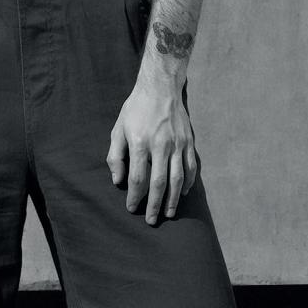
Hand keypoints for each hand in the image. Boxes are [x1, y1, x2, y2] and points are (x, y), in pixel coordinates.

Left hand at [107, 83, 196, 223]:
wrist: (160, 87)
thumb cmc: (136, 108)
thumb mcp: (119, 127)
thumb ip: (116, 155)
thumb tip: (117, 180)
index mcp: (140, 141)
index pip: (137, 178)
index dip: (134, 197)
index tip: (131, 208)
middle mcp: (160, 144)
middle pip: (159, 183)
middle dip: (154, 205)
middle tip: (151, 221)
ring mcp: (177, 143)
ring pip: (177, 179)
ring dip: (173, 200)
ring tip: (168, 214)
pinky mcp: (188, 141)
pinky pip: (191, 168)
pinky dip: (188, 183)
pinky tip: (182, 193)